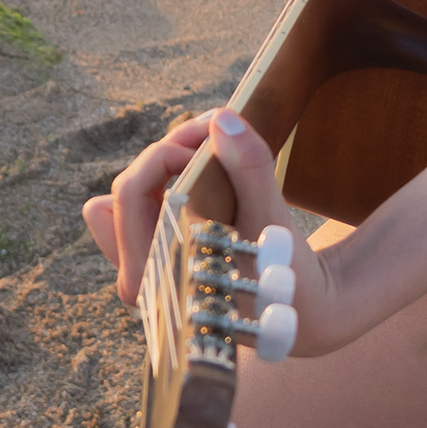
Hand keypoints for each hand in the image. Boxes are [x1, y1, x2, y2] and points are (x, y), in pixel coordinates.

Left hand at [81, 110, 354, 355]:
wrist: (297, 308)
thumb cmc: (281, 270)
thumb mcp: (272, 222)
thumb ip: (249, 169)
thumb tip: (223, 119)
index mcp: (152, 275)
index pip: (131, 191)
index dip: (167, 154)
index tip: (214, 145)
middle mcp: (137, 275)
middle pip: (129, 185)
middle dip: (172, 148)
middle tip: (218, 130)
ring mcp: (142, 265)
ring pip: (134, 190)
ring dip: (171, 159)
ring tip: (217, 140)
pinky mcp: (154, 255)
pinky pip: (141, 202)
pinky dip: (170, 175)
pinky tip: (206, 164)